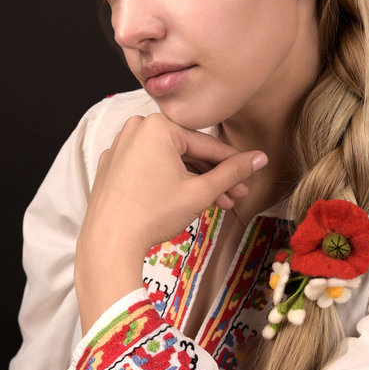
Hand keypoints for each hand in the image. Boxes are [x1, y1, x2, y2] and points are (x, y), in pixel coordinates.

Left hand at [74, 113, 266, 332]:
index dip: (234, 162)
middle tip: (237, 196)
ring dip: (194, 181)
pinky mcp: (111, 165)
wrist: (108, 243)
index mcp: (158, 126)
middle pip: (188, 152)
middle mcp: (136, 128)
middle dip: (214, 176)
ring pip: (169, 160)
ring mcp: (120, 147)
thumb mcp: (200, 192)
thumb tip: (260, 158)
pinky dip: (168, 181)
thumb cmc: (153, 214)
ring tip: (218, 204)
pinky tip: (187, 200)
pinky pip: (149, 167)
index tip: (253, 171)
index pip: (207, 144)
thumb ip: (233, 172)